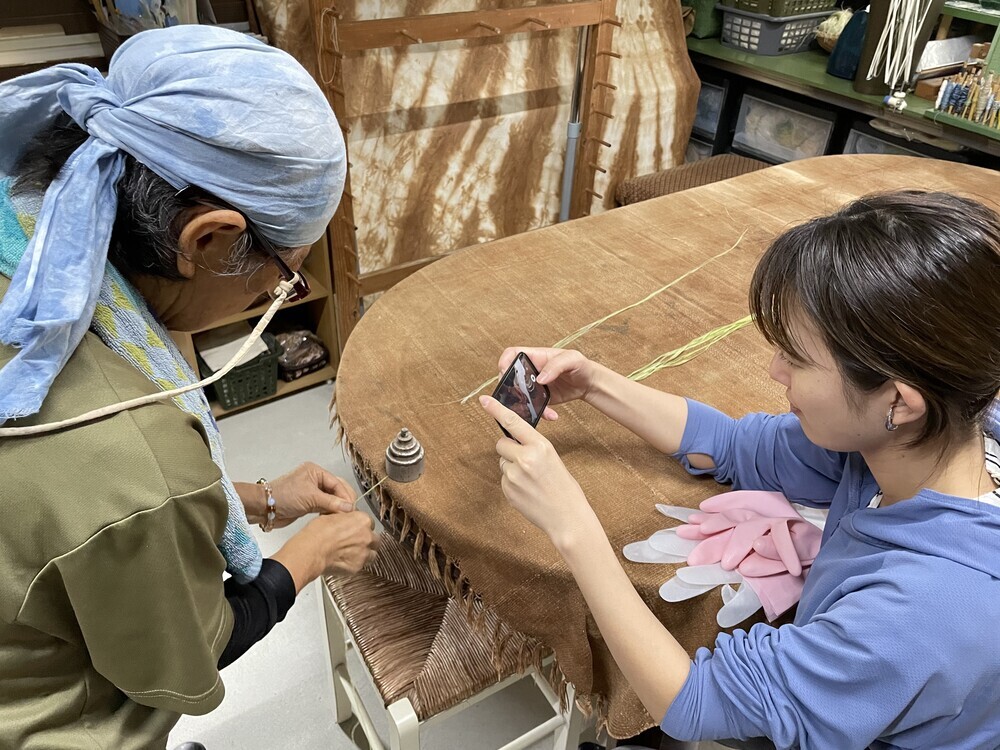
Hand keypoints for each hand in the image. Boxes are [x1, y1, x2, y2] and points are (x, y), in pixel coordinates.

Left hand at [264, 462, 356, 527]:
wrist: (264, 508)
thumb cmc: (283, 496)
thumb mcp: (310, 498)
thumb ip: (331, 502)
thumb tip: (349, 507)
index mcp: (315, 472)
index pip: (337, 483)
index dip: (345, 496)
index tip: (351, 508)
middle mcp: (314, 479)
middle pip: (336, 490)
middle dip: (342, 501)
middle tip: (349, 513)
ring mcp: (311, 492)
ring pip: (331, 499)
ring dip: (336, 508)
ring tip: (343, 517)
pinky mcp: (308, 503)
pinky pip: (324, 506)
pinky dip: (329, 512)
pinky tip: (333, 518)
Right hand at [273, 511, 379, 591]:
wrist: (312, 550)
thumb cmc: (317, 532)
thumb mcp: (332, 515)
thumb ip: (345, 518)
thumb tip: (345, 519)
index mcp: (362, 521)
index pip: (369, 523)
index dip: (361, 527)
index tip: (355, 530)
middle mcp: (367, 536)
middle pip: (374, 539)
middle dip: (366, 541)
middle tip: (354, 542)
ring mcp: (364, 553)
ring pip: (371, 554)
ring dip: (364, 553)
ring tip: (352, 554)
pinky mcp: (357, 567)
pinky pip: (361, 566)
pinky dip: (355, 564)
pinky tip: (344, 561)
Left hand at [479, 395, 596, 547]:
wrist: (567, 517)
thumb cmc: (564, 487)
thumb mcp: (552, 458)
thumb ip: (532, 447)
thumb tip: (513, 443)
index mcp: (540, 446)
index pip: (514, 423)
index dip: (497, 410)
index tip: (484, 400)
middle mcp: (524, 458)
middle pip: (501, 443)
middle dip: (509, 449)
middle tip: (526, 462)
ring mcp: (513, 475)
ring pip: (502, 462)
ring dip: (511, 467)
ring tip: (531, 480)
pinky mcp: (507, 490)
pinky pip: (503, 478)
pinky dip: (512, 482)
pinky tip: (527, 491)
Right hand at [497, 348, 596, 419]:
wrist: (589, 383)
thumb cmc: (581, 365)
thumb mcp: (572, 359)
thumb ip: (555, 366)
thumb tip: (539, 379)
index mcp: (536, 356)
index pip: (512, 354)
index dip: (504, 362)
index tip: (505, 373)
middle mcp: (531, 371)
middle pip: (510, 377)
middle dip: (510, 388)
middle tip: (518, 397)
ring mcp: (533, 386)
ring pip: (518, 394)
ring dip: (523, 404)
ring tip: (534, 410)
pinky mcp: (539, 399)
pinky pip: (532, 407)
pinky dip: (539, 413)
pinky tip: (551, 415)